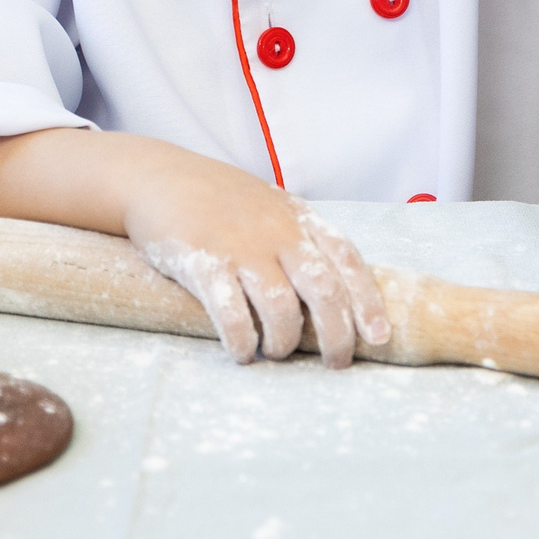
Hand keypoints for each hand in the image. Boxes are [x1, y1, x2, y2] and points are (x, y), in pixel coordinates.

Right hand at [123, 147, 390, 367]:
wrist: (159, 176)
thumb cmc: (219, 198)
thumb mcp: (270, 206)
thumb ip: (299, 239)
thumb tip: (333, 291)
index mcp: (298, 219)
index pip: (347, 260)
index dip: (368, 301)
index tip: (379, 336)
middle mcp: (276, 233)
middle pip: (324, 290)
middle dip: (337, 334)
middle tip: (335, 362)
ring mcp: (240, 247)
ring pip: (281, 307)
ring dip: (284, 342)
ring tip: (276, 352)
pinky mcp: (203, 263)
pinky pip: (231, 313)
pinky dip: (242, 341)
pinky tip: (242, 352)